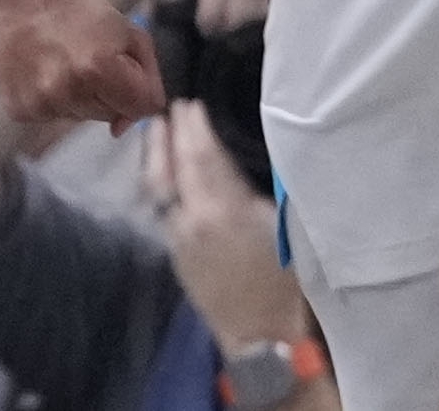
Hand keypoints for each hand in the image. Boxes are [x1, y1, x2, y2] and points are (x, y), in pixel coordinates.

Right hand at [0, 0, 164, 131]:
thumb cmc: (87, 12)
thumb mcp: (134, 37)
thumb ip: (148, 86)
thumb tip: (118, 130)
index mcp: (98, 70)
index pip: (142, 106)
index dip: (137, 81)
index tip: (118, 57)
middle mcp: (64, 92)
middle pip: (109, 114)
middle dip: (106, 89)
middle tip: (86, 54)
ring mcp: (37, 103)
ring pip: (80, 116)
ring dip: (78, 94)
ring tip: (61, 59)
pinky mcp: (18, 108)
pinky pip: (51, 116)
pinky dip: (52, 98)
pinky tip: (43, 68)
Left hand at [154, 102, 307, 352]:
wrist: (261, 336)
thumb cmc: (283, 278)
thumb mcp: (279, 224)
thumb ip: (251, 186)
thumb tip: (236, 155)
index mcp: (221, 208)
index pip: (200, 155)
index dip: (193, 126)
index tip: (191, 103)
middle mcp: (191, 218)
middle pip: (171, 166)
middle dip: (169, 133)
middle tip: (171, 107)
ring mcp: (177, 237)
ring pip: (156, 187)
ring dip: (155, 155)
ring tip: (158, 130)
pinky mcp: (173, 253)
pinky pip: (161, 207)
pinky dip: (159, 182)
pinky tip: (164, 172)